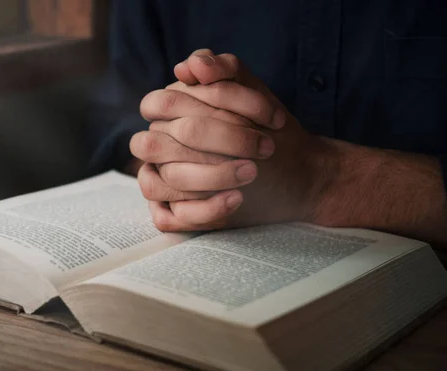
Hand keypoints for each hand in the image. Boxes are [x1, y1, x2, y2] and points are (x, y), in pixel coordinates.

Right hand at [132, 50, 338, 230]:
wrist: (298, 173)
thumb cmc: (270, 131)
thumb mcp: (255, 94)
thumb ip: (226, 70)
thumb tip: (191, 67)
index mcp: (170, 114)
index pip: (161, 103)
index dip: (207, 104)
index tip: (264, 114)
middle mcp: (160, 147)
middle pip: (158, 143)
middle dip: (217, 141)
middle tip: (265, 148)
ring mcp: (164, 181)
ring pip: (159, 182)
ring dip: (210, 176)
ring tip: (252, 173)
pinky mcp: (175, 212)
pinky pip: (166, 218)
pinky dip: (203, 209)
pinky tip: (236, 199)